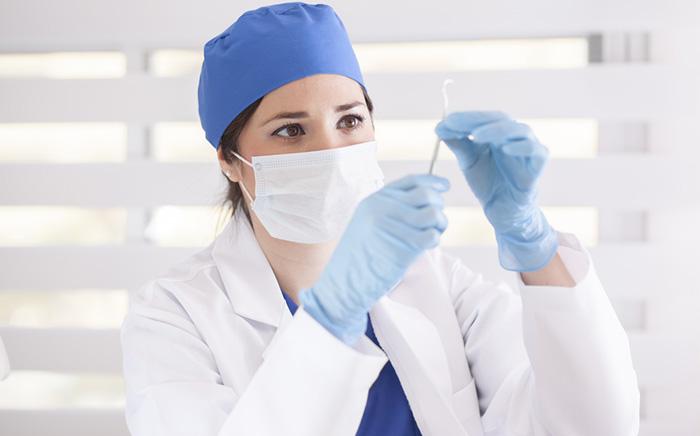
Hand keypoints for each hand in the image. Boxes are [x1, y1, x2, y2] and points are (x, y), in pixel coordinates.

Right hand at [300, 174, 449, 344]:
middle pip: (427, 195)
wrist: (344, 282)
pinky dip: (434, 240)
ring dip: (440, 224)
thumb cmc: (360, 255)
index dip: (433, 181)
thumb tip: (429, 196)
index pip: (412, 181)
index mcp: (374, 200)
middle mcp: (382, 209)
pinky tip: (425, 247)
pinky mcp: (401, 249)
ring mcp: (391, 228)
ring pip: (434, 215)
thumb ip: (392, 207)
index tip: (444, 186)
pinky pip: (432, 236)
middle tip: (436, 220)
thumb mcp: (368, 221)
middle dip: (438, 205)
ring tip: (432, 234)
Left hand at [435, 111, 556, 271]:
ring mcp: (529, 150)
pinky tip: (505, 149)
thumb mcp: (468, 161)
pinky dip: (522, 147)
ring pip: (520, 131)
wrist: (502, 212)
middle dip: (477, 121)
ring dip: (497, 131)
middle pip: (501, 119)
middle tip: (456, 124)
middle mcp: (516, 137)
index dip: (467, 117)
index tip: (447, 121)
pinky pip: (537, 151)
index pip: (485, 118)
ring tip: (477, 136)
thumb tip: (440, 126)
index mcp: (499, 133)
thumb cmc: (488, 183)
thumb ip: (457, 144)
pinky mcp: (538, 167)